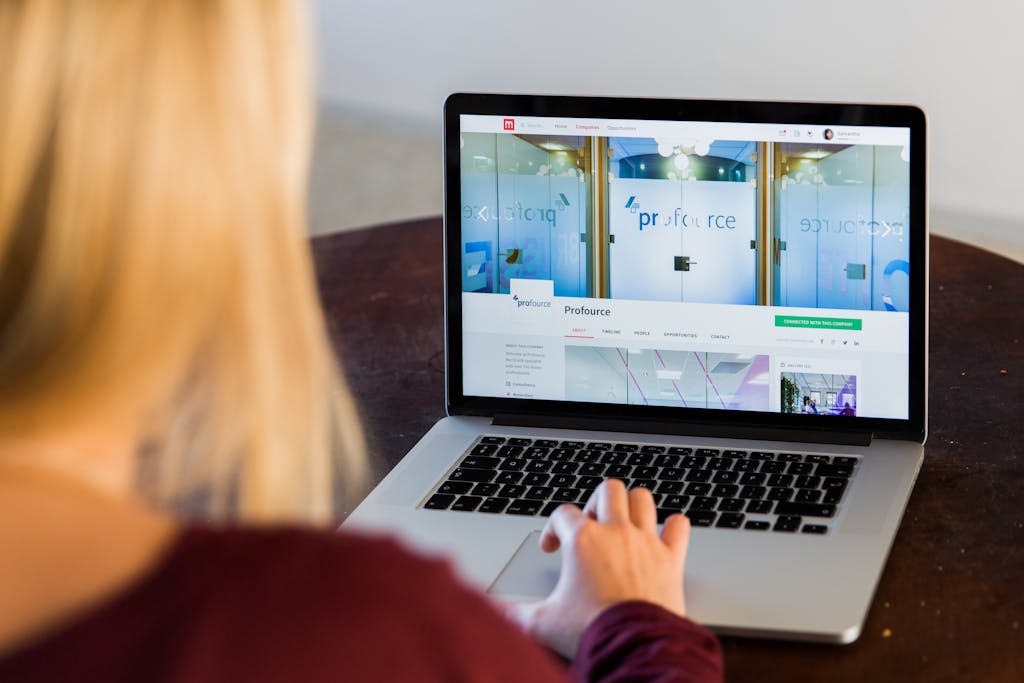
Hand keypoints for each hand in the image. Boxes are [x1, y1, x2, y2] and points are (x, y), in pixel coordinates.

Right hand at [506, 479, 689, 657]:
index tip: (552, 548)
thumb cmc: (592, 631)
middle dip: (596, 502)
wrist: (634, 647)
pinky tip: (664, 536)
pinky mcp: (671, 558)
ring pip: (642, 498)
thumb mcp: (544, 622)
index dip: (552, 527)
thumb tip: (494, 612)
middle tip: (591, 525)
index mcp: (582, 541)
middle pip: (607, 489)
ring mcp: (645, 542)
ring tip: (624, 523)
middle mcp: (615, 533)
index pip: (562, 513)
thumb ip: (515, 613)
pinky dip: (673, 527)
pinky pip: (679, 526)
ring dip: (632, 506)